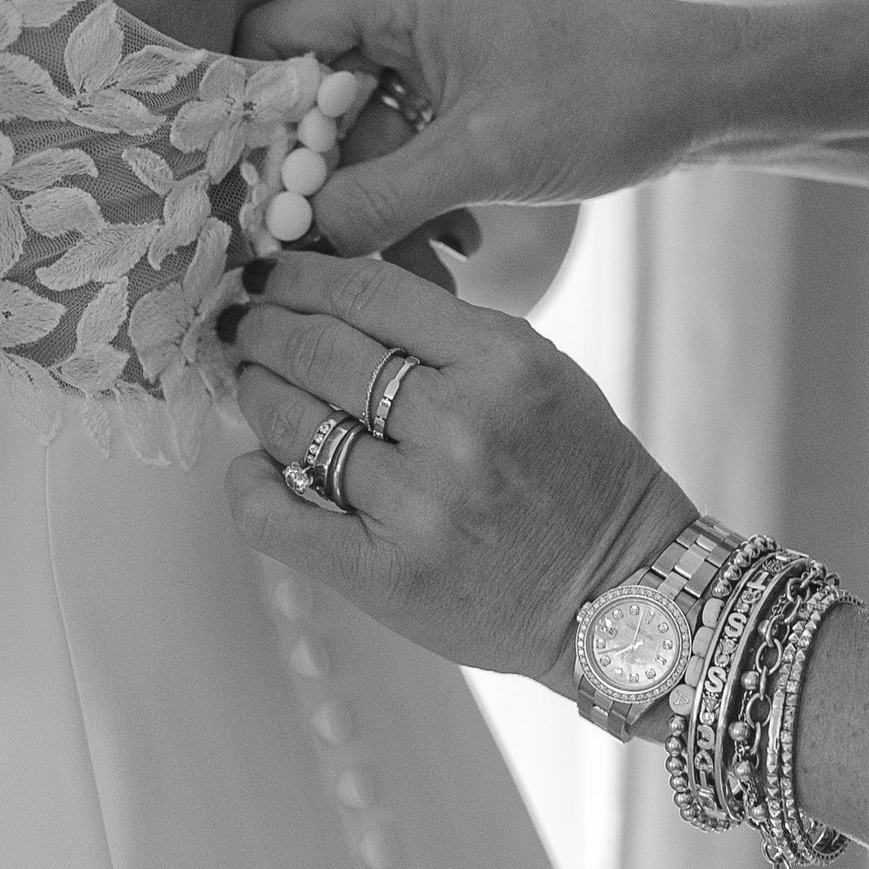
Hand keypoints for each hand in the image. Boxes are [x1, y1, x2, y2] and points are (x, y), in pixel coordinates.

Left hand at [225, 248, 696, 687]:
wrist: (622, 593)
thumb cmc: (579, 475)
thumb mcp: (540, 371)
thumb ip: (449, 332)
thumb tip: (336, 293)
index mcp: (500, 361)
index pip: (364, 291)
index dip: (301, 275)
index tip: (276, 276)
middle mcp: (458, 427)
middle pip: (317, 349)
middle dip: (264, 327)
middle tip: (246, 324)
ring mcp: (419, 504)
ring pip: (291, 424)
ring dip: (255, 393)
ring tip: (252, 382)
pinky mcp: (388, 573)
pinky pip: (277, 517)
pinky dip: (247, 485)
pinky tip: (250, 468)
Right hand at [238, 0, 735, 259]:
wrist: (710, 89)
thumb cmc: (606, 98)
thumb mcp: (482, 158)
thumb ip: (377, 197)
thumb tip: (294, 238)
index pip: (272, 40)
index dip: (251, 116)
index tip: (255, 193)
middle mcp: (406, 1)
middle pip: (315, 93)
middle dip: (327, 176)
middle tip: (333, 246)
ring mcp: (439, 37)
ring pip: (365, 126)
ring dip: (382, 194)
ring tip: (429, 252)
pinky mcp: (469, 73)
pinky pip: (411, 132)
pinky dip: (421, 185)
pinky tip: (456, 236)